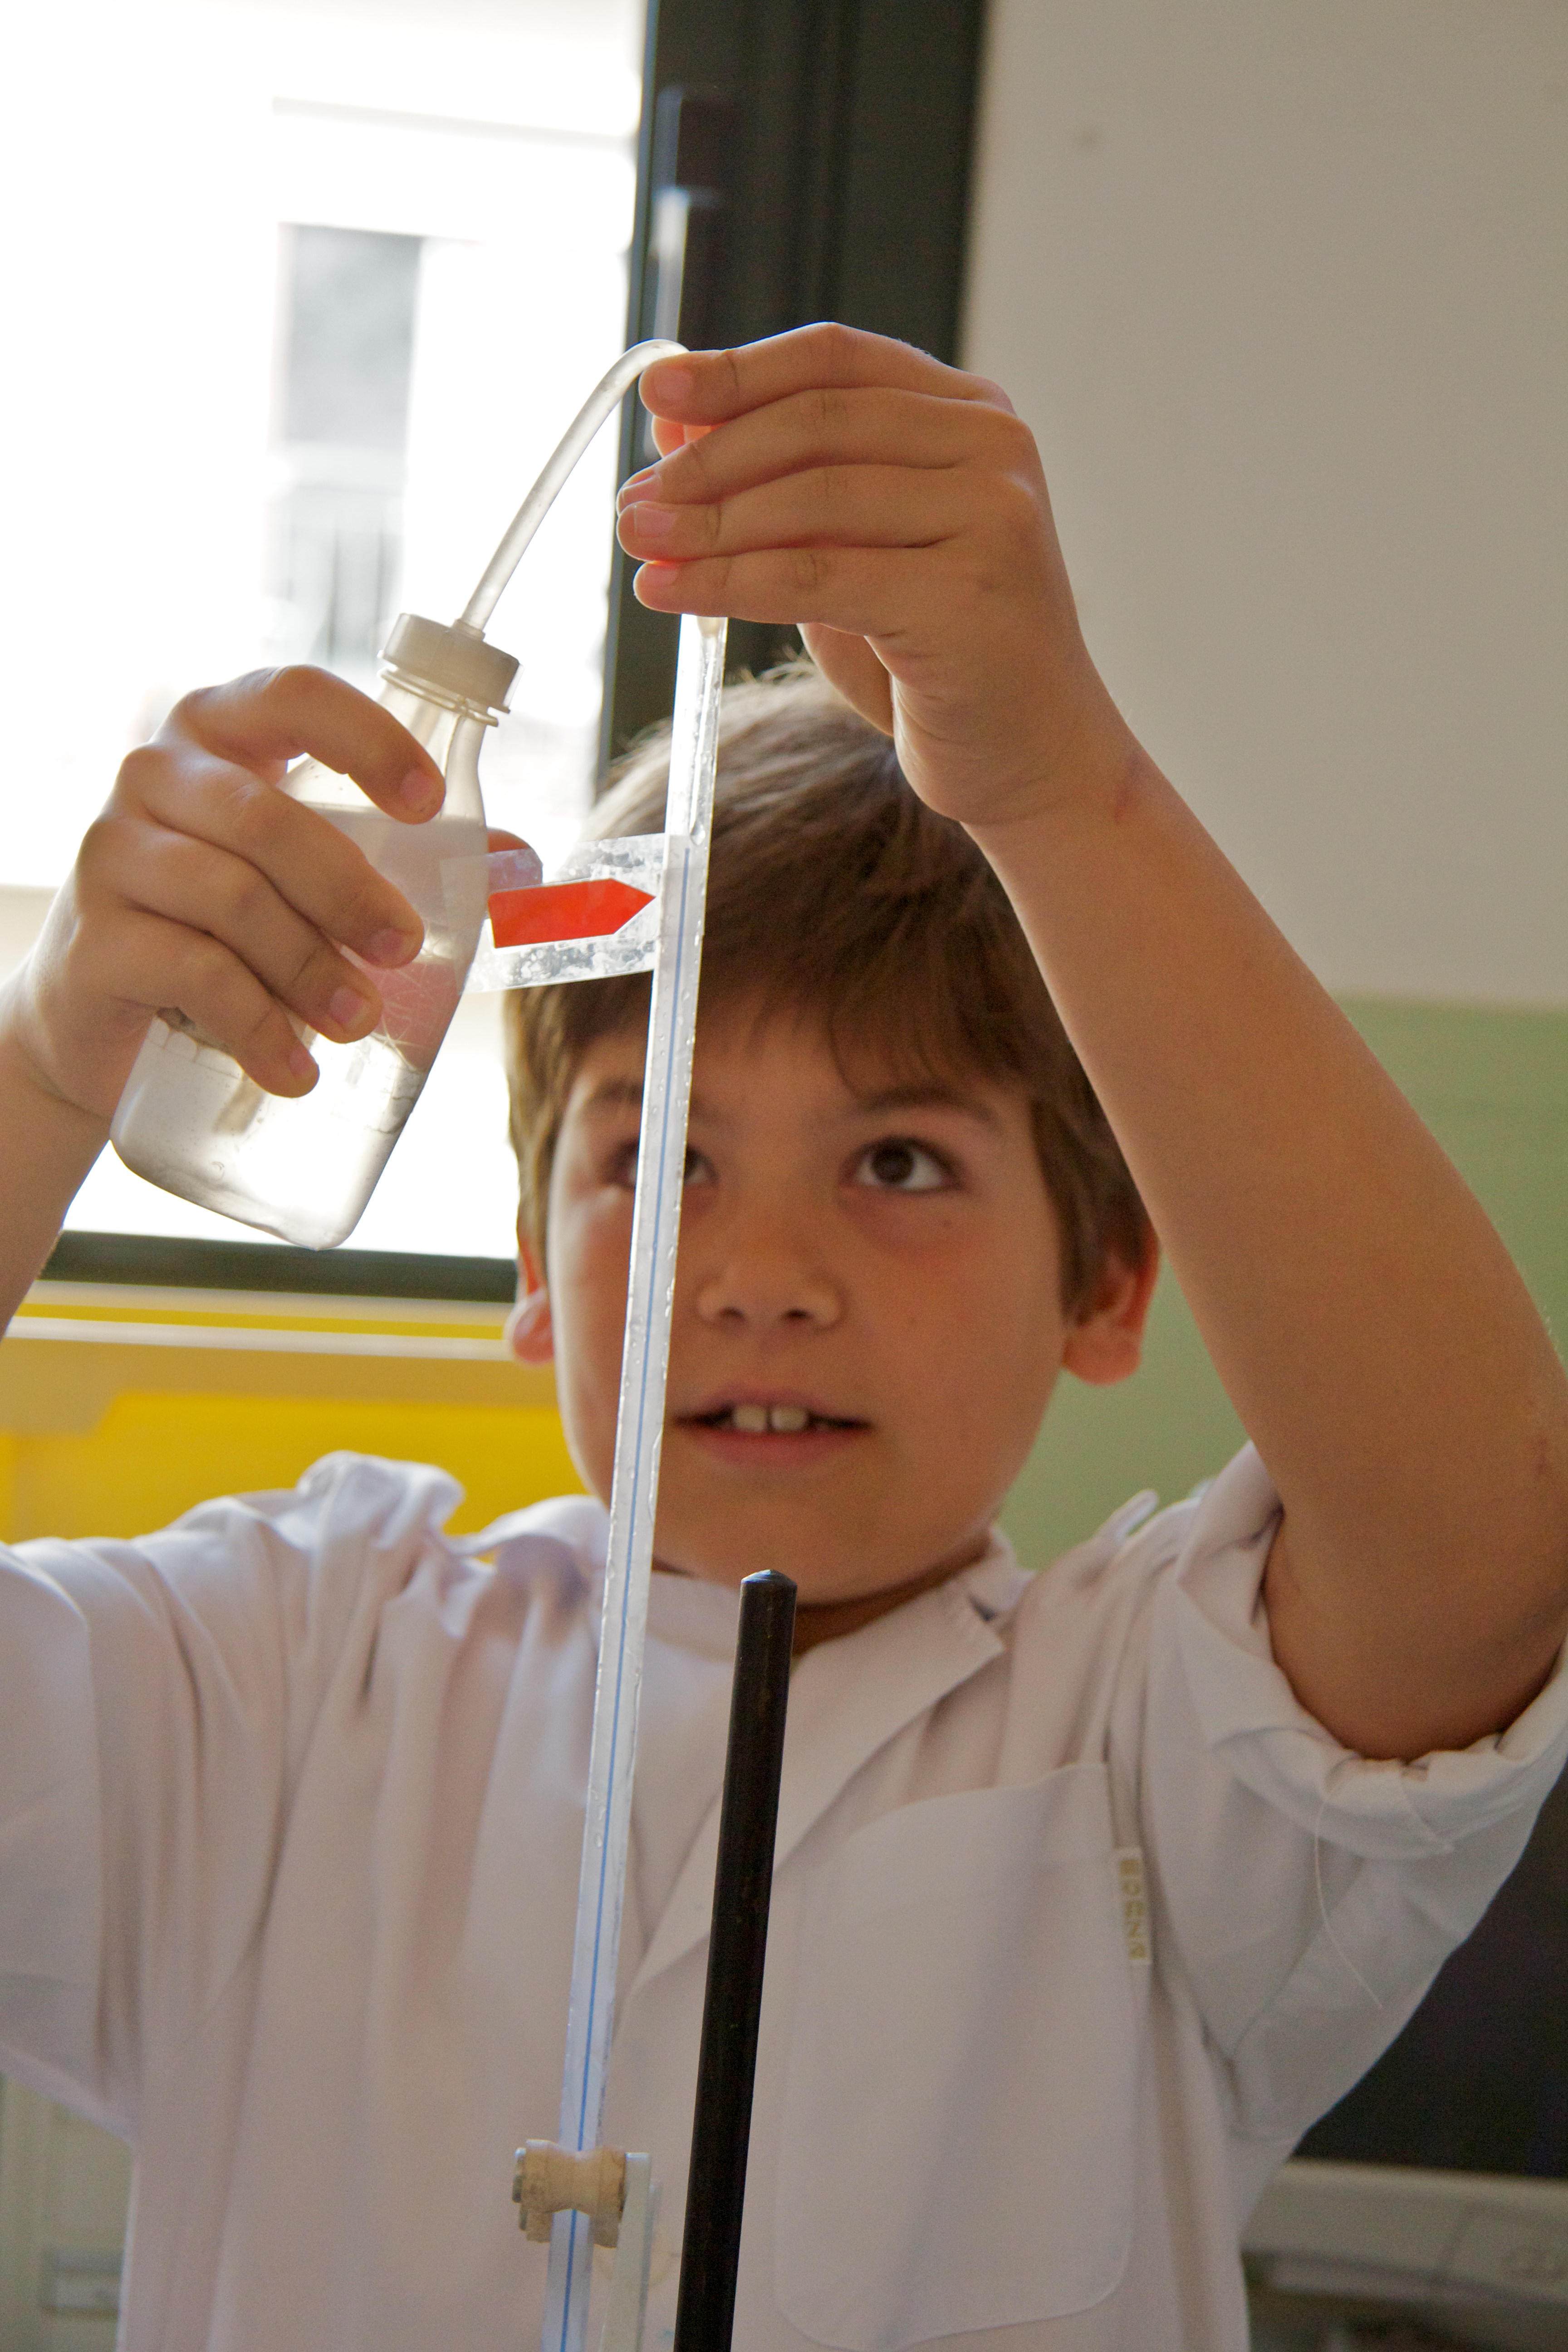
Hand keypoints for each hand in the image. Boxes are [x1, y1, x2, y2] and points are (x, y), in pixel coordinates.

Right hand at [11, 666, 445, 1123]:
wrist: (104, 1012)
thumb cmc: (228, 924)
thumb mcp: (306, 876)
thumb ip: (404, 861)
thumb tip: (522, 863)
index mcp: (223, 734)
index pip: (293, 696)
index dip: (365, 739)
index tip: (429, 806)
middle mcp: (158, 774)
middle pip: (267, 818)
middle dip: (350, 891)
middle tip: (404, 951)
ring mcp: (114, 851)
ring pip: (231, 898)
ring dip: (310, 967)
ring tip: (358, 1021)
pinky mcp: (95, 938)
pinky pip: (191, 972)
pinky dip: (258, 1027)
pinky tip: (296, 1071)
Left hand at [616, 324, 1139, 833]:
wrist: (1032, 759)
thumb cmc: (937, 658)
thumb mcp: (852, 551)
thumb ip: (784, 486)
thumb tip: (674, 426)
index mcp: (970, 415)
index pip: (835, 362)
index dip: (736, 371)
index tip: (655, 390)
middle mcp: (992, 450)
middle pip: (817, 422)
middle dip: (707, 460)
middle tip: (633, 501)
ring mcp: (993, 518)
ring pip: (811, 499)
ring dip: (706, 524)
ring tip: (640, 544)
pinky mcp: (969, 597)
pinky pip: (818, 578)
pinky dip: (729, 583)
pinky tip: (671, 592)